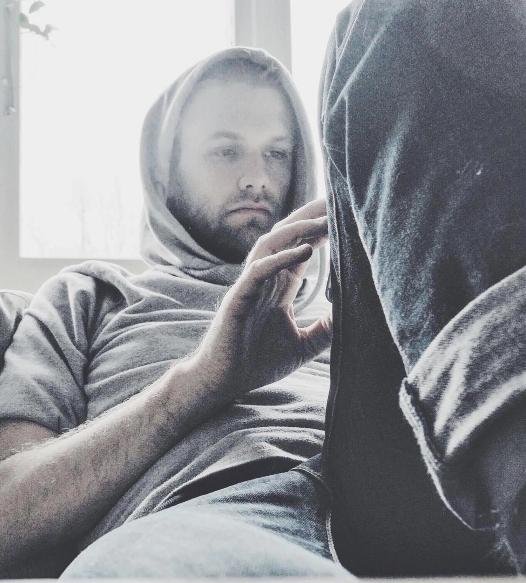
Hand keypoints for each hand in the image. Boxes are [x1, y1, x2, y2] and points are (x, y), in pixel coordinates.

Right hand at [189, 198, 333, 399]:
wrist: (224, 383)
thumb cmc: (257, 363)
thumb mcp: (305, 345)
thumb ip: (328, 328)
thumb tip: (359, 314)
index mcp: (278, 287)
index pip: (302, 248)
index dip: (322, 229)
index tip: (347, 213)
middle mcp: (264, 281)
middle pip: (287, 238)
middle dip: (311, 217)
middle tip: (339, 200)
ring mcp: (249, 287)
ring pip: (271, 245)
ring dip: (298, 230)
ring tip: (326, 219)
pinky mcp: (238, 299)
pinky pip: (258, 271)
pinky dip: (281, 258)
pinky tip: (306, 250)